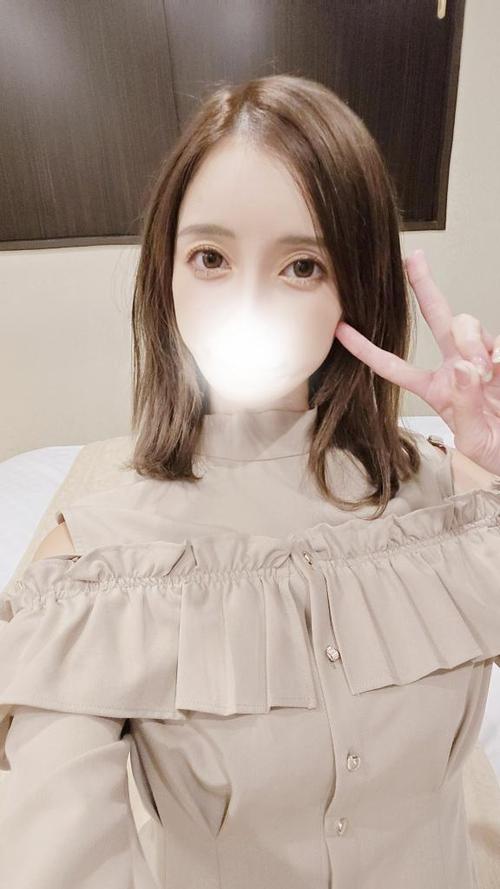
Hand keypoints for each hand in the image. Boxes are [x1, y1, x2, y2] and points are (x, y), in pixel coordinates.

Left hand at [334, 249, 499, 474]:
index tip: (342, 330)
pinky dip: (499, 354)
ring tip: (485, 372)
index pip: (395, 366)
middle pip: (437, 317)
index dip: (367, 349)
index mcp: (436, 389)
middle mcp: (458, 367)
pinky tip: (499, 370)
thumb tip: (463, 369)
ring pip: (466, 326)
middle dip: (424, 285)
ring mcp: (483, 359)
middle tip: (414, 259)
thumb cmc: (496, 450)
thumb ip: (464, 405)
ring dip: (471, 342)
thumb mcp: (473, 439)